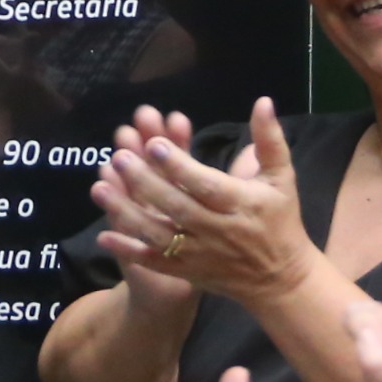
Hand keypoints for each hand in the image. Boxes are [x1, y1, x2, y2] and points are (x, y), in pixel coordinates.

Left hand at [91, 100, 318, 310]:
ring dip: (128, 214)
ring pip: (160, 235)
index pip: (205, 184)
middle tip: (119, 156)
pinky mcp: (188, 272)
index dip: (179, 166)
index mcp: (241, 204)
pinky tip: (104, 236)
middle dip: (146, 182)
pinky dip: (129, 251)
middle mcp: (219, 231)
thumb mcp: (282, 178)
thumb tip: (263, 101)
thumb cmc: (280, 220)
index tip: (154, 144)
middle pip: (177, 207)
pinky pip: (155, 262)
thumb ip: (270, 140)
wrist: (281, 280)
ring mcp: (201, 255)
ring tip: (100, 188)